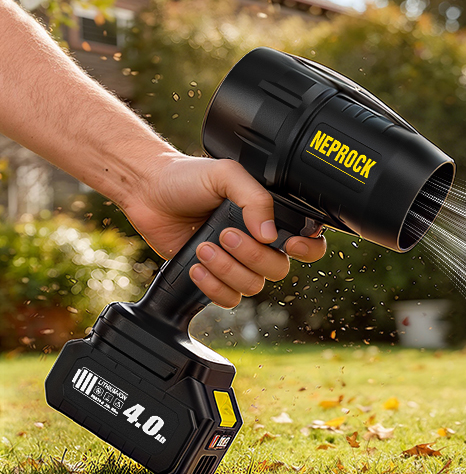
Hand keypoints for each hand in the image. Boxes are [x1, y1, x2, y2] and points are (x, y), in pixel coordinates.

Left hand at [121, 154, 327, 307]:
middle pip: (278, 269)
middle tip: (224, 234)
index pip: (309, 243)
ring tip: (203, 247)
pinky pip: (228, 299)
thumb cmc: (187, 178)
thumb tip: (271, 235)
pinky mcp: (213, 278)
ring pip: (253, 286)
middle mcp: (259, 243)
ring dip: (227, 270)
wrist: (148, 191)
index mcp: (272, 218)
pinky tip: (196, 266)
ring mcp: (237, 263)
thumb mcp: (227, 174)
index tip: (288, 243)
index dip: (308, 250)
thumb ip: (255, 199)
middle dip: (251, 256)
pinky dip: (213, 287)